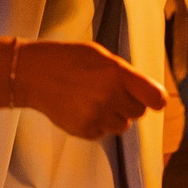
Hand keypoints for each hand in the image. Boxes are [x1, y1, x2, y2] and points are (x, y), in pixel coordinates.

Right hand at [0, 36, 162, 138]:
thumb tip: (148, 93)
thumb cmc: (68, 59)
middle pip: (139, 112)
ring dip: (114, 116)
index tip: (152, 100)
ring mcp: (97, 116)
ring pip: (123, 126)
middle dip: (129, 104)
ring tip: (94, 101)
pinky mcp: (85, 131)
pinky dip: (98, 124)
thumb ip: (124, 74)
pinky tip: (82, 109)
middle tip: (111, 93)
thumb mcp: (99, 55)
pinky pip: (104, 133)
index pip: (155, 98)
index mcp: (116, 73)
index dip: (155, 100)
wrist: (32, 74)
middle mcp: (109, 96)